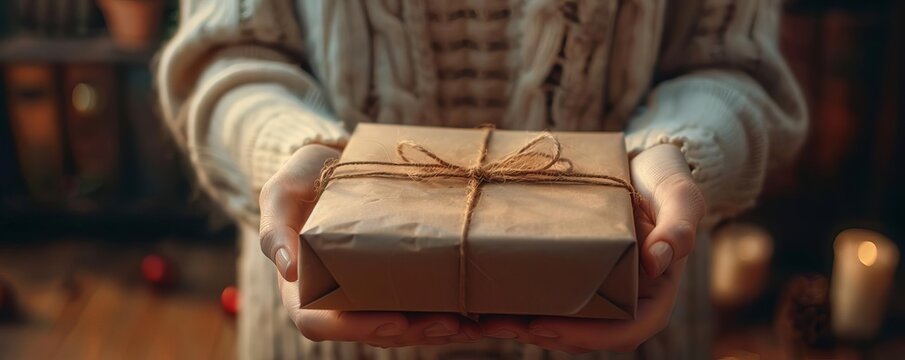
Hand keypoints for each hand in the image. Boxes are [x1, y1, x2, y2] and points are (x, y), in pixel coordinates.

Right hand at [259, 144, 477, 345]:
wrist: (332, 164)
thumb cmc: (300, 180)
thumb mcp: (279, 193)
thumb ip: (276, 227)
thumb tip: (288, 268)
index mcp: (303, 289)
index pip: (320, 323)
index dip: (357, 328)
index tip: (393, 321)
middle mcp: (341, 299)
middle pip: (376, 330)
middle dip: (416, 332)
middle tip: (451, 324)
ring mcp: (374, 291)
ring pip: (408, 323)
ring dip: (443, 328)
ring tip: (476, 322)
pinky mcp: (403, 277)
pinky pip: (426, 301)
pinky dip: (456, 308)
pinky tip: (486, 305)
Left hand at [479, 144, 705, 352]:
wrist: (644, 160)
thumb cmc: (667, 180)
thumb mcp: (680, 197)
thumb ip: (679, 226)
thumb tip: (659, 260)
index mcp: (655, 294)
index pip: (626, 331)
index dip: (586, 337)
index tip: (545, 327)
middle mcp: (625, 298)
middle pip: (585, 333)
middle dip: (542, 334)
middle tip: (499, 324)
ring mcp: (598, 287)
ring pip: (562, 319)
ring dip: (523, 324)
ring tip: (484, 318)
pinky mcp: (575, 270)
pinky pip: (550, 294)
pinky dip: (522, 299)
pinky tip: (488, 295)